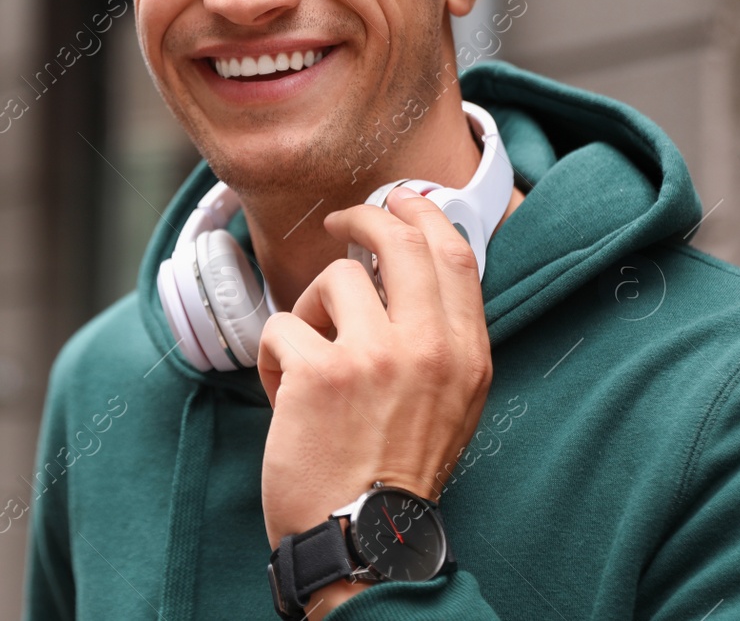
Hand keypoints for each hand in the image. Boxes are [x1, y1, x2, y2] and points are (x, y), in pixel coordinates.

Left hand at [258, 187, 492, 607]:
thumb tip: (409, 269)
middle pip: (398, 241)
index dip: (421, 214)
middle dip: (363, 219)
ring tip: (309, 360)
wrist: (363, 538)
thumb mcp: (449, 403)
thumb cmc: (394, 471)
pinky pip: (281, 325)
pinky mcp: (320, 372)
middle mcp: (428, 347)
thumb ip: (438, 339)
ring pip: (333, 279)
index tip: (398, 201)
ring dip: (309, 311)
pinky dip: (272, 357)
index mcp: (466, 355)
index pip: (454, 254)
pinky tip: (282, 395)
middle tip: (340, 223)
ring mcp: (374, 356)